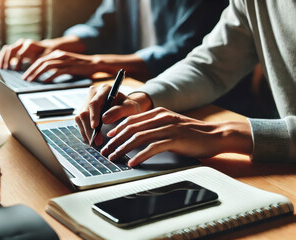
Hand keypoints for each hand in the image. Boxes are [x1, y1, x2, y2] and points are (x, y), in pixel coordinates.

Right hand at [0, 39, 51, 70]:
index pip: (20, 54)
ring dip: (2, 58)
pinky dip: (2, 57)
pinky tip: (0, 64)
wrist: (46, 48)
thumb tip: (34, 73)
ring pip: (7, 49)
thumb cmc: (45, 55)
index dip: (18, 63)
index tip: (16, 70)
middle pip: (11, 50)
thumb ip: (38, 64)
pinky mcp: (15, 46)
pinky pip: (6, 50)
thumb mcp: (42, 60)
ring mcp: (18, 44)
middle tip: (5, 69)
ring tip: (0, 67)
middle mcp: (22, 43)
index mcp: (29, 45)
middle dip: (7, 60)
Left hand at [21, 50, 98, 82]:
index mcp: (57, 53)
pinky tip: (45, 82)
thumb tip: (44, 73)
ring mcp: (65, 61)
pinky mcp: (70, 67)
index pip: (40, 59)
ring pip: (47, 66)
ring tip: (32, 80)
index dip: (31, 67)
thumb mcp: (65, 62)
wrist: (93, 63)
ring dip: (38, 74)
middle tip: (25, 78)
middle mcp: (59, 55)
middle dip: (31, 71)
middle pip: (41, 62)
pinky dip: (50, 76)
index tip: (25, 75)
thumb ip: (55, 65)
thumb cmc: (78, 65)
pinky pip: (57, 72)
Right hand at [75, 84, 152, 145]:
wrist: (127, 108)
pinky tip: (91, 138)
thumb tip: (104, 119)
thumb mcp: (130, 108)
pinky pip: (80, 121)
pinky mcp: (84, 110)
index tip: (95, 127)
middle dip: (89, 128)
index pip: (94, 103)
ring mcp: (87, 101)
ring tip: (95, 142)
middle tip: (97, 141)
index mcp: (104, 89)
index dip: (93, 116)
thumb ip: (119, 111)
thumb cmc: (129, 107)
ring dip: (86, 131)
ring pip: (80, 117)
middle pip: (85, 111)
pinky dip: (85, 131)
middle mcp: (93, 93)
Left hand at [100, 107, 252, 166]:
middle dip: (115, 140)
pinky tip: (132, 162)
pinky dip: (140, 156)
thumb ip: (155, 127)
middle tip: (106, 151)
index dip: (117, 128)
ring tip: (114, 157)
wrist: (216, 135)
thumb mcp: (171, 125)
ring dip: (123, 148)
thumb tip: (136, 136)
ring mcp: (168, 128)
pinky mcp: (175, 139)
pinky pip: (152, 148)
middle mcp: (162, 118)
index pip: (132, 119)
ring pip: (139, 137)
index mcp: (159, 113)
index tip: (108, 138)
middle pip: (131, 128)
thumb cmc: (193, 133)